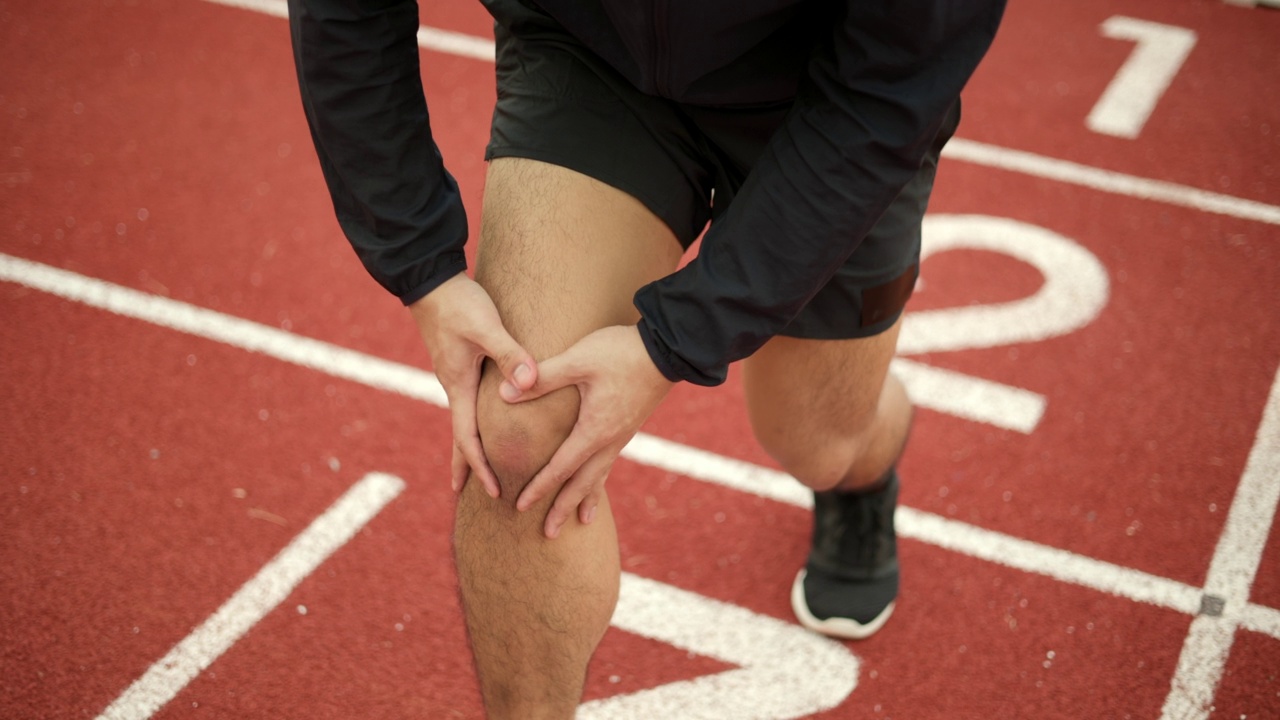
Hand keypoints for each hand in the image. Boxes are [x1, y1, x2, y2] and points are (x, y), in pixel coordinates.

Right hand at [410, 274, 536, 497]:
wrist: (430, 278)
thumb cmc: (458, 303)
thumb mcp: (486, 328)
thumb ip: (509, 355)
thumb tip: (529, 383)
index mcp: (458, 386)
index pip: (468, 439)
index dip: (481, 467)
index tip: (493, 491)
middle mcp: (454, 385)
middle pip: (460, 437)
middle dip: (467, 466)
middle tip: (474, 496)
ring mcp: (456, 373)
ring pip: (464, 419)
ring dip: (470, 445)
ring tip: (478, 466)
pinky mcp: (460, 361)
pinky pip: (469, 401)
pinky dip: (475, 420)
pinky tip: (487, 418)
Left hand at [499, 324, 673, 537]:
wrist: (669, 348)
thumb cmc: (621, 352)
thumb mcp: (579, 360)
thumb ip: (543, 377)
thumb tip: (505, 393)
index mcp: (594, 430)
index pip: (561, 467)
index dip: (540, 487)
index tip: (521, 507)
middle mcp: (610, 440)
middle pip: (583, 483)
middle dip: (564, 508)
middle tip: (549, 535)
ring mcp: (622, 434)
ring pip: (600, 475)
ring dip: (587, 498)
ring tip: (583, 521)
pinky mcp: (629, 425)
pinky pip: (610, 461)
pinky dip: (601, 478)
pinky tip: (600, 478)